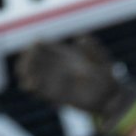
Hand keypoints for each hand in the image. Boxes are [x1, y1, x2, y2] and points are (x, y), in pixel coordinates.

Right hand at [14, 36, 135, 135]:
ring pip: (31, 74)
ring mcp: (54, 80)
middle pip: (32, 59)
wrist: (110, 98)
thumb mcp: (102, 60)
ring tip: (28, 76)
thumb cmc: (107, 76)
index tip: (35, 47)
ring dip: (25, 74)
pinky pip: (38, 90)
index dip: (35, 45)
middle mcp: (56, 66)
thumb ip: (92, 49)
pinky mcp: (55, 95)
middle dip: (26, 60)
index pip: (42, 46)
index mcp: (64, 54)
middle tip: (27, 64)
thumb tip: (80, 37)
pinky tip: (32, 86)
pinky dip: (32, 87)